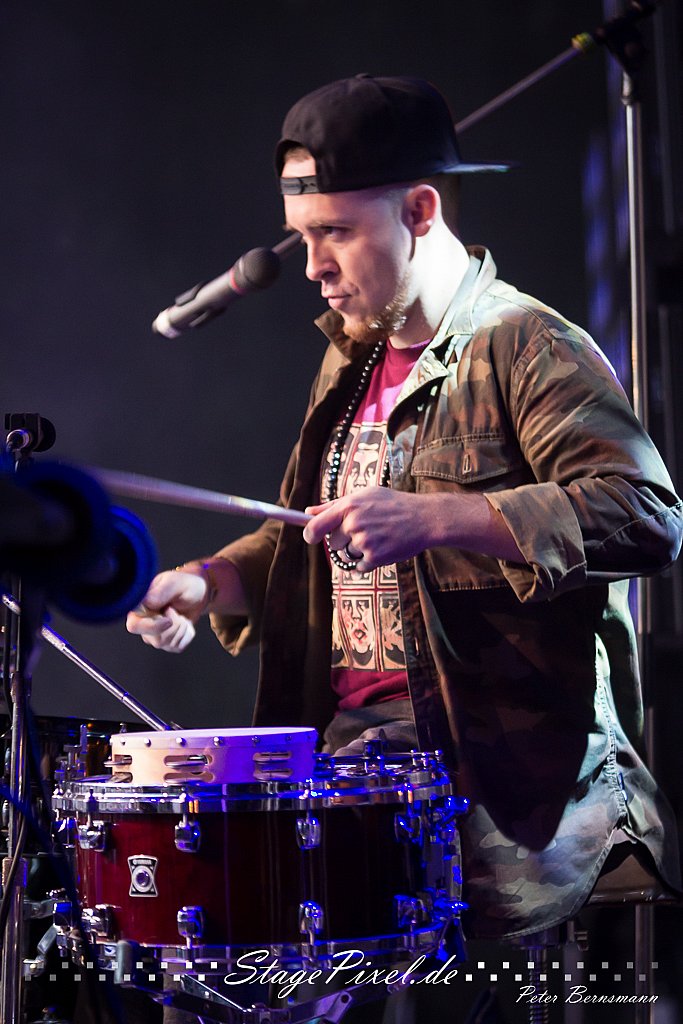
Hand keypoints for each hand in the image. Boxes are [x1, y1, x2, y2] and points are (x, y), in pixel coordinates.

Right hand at [126, 570, 206, 652]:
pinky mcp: (167, 642)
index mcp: (139, 607)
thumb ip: (161, 592)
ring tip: (181, 614)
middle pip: (154, 639)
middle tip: (177, 611)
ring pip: (166, 644)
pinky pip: (177, 647)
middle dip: (173, 627)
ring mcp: (154, 635)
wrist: (199, 594)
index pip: (134, 626)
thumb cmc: (184, 585)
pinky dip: (187, 635)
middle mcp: (143, 623)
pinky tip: (185, 623)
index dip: (153, 626)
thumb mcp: (175, 583)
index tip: (169, 620)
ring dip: (181, 629)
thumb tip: (146, 602)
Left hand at [303, 488, 433, 571]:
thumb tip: (308, 512)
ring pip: (348, 554)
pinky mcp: (375, 557)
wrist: (424, 518)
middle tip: (366, 530)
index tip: (311, 537)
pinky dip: (369, 561)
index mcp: (349, 506)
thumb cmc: (393, 505)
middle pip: (333, 542)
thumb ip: (334, 505)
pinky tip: (384, 547)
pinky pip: (360, 566)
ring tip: (378, 537)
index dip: (310, 534)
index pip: (316, 525)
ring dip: (358, 551)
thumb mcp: (365, 496)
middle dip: (345, 540)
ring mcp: (364, 541)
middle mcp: (354, 523)